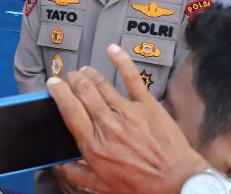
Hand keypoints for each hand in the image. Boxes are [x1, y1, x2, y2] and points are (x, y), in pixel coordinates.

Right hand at [47, 44, 209, 193]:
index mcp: (94, 146)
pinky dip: (121, 61)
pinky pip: (131, 78)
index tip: (53, 85)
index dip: (58, 92)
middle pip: (83, 92)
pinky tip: (113, 50)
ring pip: (101, 84)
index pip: (69, 110)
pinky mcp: (147, 105)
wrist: (178, 183)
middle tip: (69, 77)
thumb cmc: (143, 187)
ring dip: (89, 74)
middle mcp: (108, 126)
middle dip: (72, 80)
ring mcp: (127, 113)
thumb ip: (79, 174)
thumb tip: (60, 166)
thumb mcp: (105, 187)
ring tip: (84, 71)